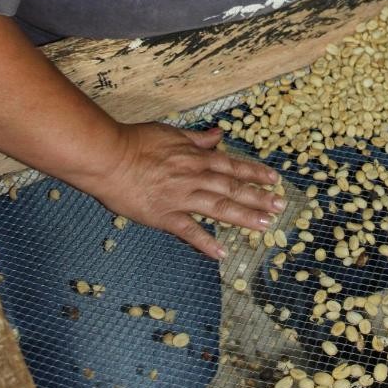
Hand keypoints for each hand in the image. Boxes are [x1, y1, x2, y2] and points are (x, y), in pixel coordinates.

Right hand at [79, 122, 282, 258]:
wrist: (107, 157)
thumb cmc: (135, 142)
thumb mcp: (171, 133)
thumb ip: (197, 138)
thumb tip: (219, 135)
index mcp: (196, 158)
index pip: (232, 165)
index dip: (255, 173)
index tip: (274, 179)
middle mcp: (194, 177)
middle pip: (233, 188)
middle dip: (259, 197)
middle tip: (280, 206)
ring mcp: (181, 198)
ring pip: (219, 208)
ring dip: (244, 217)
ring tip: (265, 226)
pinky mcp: (164, 216)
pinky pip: (189, 231)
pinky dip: (205, 243)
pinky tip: (221, 253)